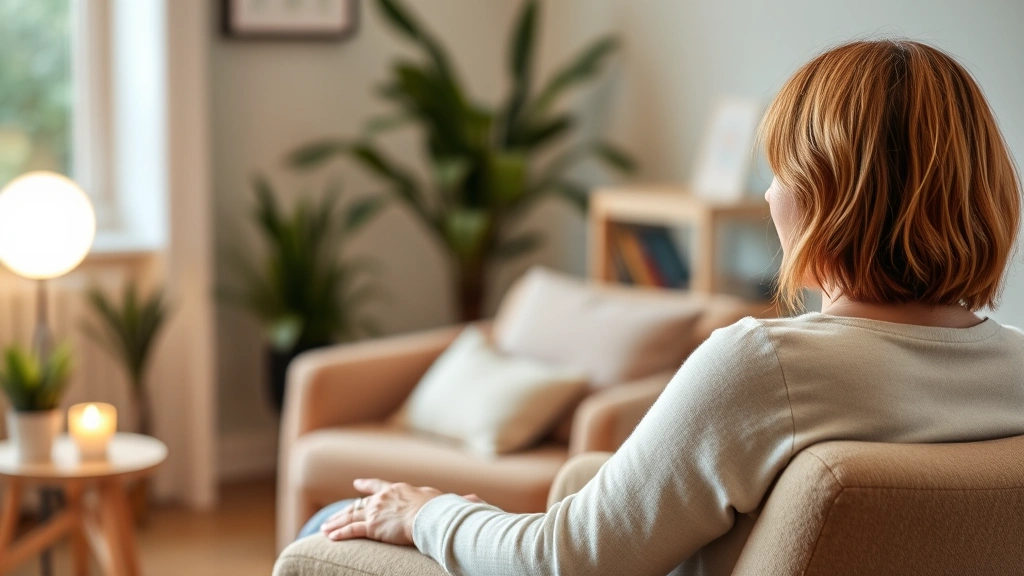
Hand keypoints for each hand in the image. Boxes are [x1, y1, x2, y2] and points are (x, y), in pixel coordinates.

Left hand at [320, 479, 485, 545]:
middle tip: (332, 516)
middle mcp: (384, 498)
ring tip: (324, 529)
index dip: (367, 486)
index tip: (357, 484)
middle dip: (344, 511)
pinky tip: (329, 537)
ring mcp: (377, 512)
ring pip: (350, 517)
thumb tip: (476, 499)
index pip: (379, 486)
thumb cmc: (442, 509)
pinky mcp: (372, 527)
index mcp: (399, 490)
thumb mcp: (449, 502)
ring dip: (336, 523)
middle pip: (359, 504)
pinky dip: (339, 534)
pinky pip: (351, 531)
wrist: (431, 516)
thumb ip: (459, 501)